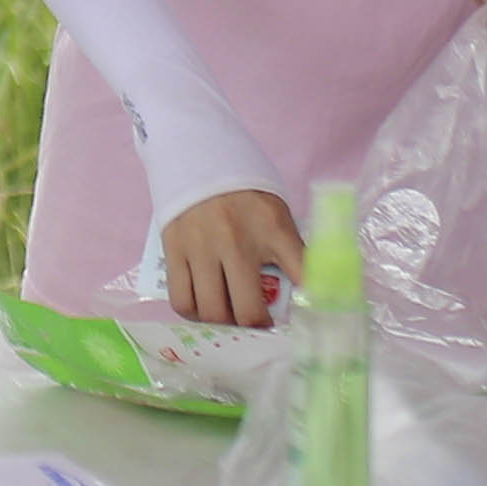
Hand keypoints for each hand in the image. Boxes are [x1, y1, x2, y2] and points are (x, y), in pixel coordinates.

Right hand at [163, 188, 303, 330]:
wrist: (199, 159)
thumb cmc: (245, 194)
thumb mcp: (278, 217)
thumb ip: (294, 253)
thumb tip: (313, 292)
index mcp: (270, 230)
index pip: (303, 275)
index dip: (312, 306)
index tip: (307, 320)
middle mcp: (234, 243)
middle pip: (247, 311)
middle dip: (256, 326)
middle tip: (259, 324)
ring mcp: (200, 249)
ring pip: (211, 311)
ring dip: (224, 324)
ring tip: (230, 318)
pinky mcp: (173, 251)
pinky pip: (181, 300)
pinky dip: (194, 314)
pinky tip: (204, 308)